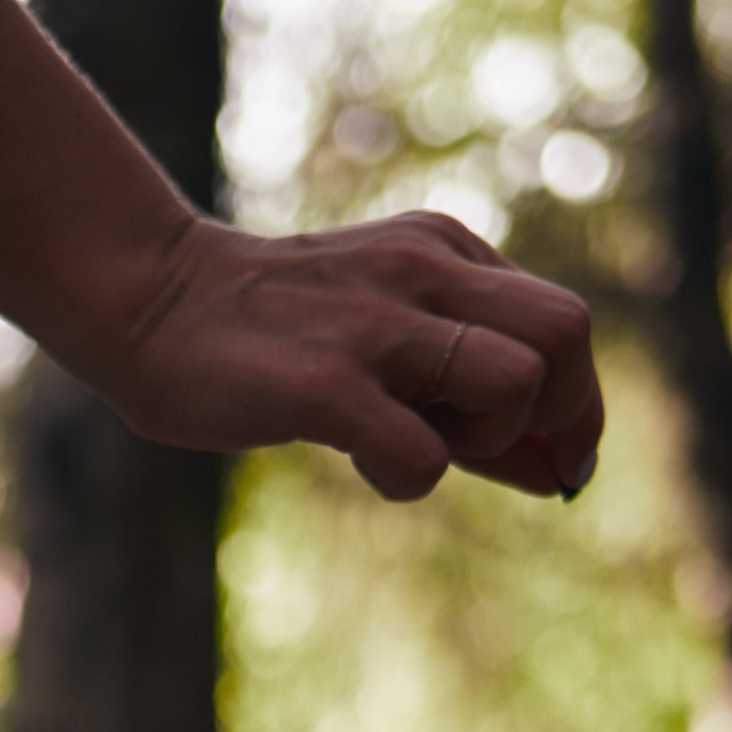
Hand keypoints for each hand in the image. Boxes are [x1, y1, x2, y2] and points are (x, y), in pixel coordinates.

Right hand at [115, 212, 603, 502]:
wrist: (154, 304)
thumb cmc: (276, 337)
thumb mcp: (389, 339)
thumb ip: (472, 395)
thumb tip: (566, 474)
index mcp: (447, 253)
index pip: (564, 323)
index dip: (577, 405)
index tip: (555, 462)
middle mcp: (425, 272)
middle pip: (566, 335)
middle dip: (561, 416)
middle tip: (500, 458)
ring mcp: (376, 325)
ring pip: (514, 385)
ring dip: (489, 443)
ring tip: (419, 444)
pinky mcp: (324, 384)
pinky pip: (421, 454)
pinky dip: (410, 478)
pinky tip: (363, 463)